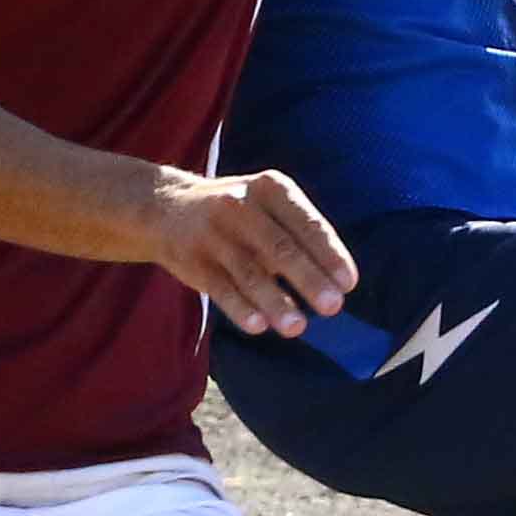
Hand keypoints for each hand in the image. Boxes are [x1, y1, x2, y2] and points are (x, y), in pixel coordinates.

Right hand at [142, 167, 355, 341]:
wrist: (167, 208)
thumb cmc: (238, 214)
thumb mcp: (268, 205)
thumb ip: (299, 236)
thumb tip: (337, 283)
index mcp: (270, 188)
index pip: (305, 222)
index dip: (329, 254)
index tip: (348, 283)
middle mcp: (241, 205)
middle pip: (280, 247)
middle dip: (309, 279)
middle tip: (333, 307)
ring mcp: (214, 233)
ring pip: (249, 272)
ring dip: (275, 301)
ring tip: (298, 327)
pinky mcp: (192, 260)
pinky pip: (220, 288)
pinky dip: (240, 308)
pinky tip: (258, 326)